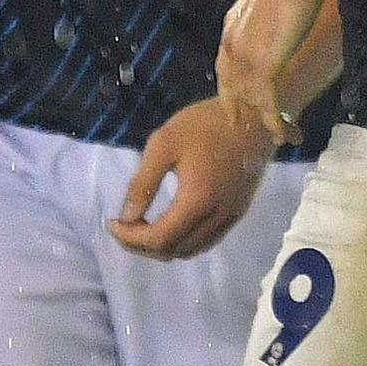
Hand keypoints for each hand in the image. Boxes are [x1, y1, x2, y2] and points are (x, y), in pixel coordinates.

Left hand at [110, 93, 277, 261]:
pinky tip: (171, 224)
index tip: (112, 222)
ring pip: (191, 250)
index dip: (130, 238)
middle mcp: (216, 218)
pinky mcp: (238, 212)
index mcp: (197, 202)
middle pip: (174, 251)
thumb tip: (127, 216)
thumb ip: (143, 183)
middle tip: (123, 226)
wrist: (254, 115)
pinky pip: (207, 241)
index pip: (158, 239)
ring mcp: (231, 217)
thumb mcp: (164, 144)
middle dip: (142, 245)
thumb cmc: (205, 124)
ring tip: (143, 228)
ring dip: (163, 246)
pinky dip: (184, 241)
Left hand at [217, 0, 327, 141]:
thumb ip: (268, 11)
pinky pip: (268, 104)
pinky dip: (276, 123)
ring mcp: (245, 57)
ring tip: (282, 138)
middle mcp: (232, 44)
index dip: (233, 84)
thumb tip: (280, 12)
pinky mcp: (265, 65)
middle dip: (239, 110)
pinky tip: (286, 136)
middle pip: (230, 87)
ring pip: (250, 101)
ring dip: (265, 123)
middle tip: (244, 127)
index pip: (226, 64)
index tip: (241, 97)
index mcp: (231, 25)